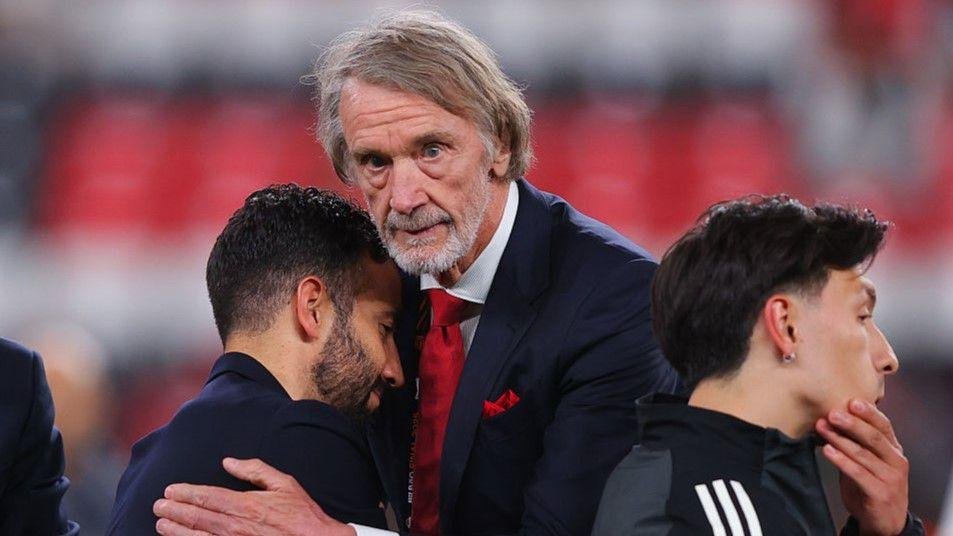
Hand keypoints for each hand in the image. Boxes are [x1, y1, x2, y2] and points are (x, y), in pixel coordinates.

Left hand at [153, 457, 355, 535]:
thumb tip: (228, 462)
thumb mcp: (284, 483)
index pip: (207, 497)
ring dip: (177, 530)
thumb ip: (255, 470)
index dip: (186, 493)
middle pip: (198, 517)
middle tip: (158, 507)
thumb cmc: (302, 514)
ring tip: (161, 525)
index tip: (170, 491)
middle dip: (175, 511)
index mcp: (246, 504)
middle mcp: (236, 526)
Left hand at [815, 399, 908, 535]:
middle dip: (852, 423)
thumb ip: (855, 442)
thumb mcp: (867, 461)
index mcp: (894, 449)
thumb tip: (829, 418)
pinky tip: (828, 451)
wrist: (884, 521)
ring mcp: (891, 478)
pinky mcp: (880, 493)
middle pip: (874, 438)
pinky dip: (842, 461)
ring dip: (840, 440)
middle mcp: (896, 461)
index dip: (868, 413)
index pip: (883, 426)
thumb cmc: (871, 484)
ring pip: (863, 454)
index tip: (851, 400)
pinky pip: (858, 473)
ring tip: (822, 428)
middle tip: (832, 413)